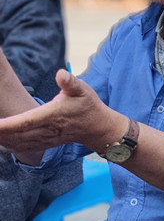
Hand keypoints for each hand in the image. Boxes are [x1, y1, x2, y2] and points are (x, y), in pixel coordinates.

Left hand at [0, 69, 125, 157]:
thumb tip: (60, 73)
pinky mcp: (43, 144)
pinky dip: (8, 145)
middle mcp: (47, 129)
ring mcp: (44, 139)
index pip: (26, 121)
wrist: (97, 127)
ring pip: (17, 142)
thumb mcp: (82, 90)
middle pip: (16, 134)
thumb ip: (70, 81)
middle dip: (0, 132)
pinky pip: (22, 147)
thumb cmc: (88, 105)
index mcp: (53, 115)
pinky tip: (0, 141)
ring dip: (2, 139)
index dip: (8, 124)